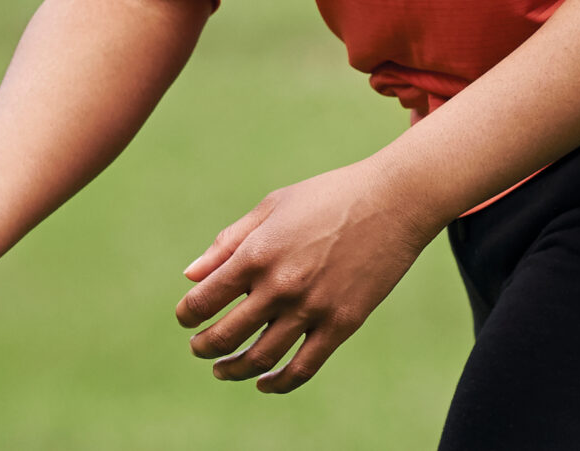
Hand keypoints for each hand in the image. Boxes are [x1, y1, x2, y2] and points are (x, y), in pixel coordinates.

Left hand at [175, 158, 437, 393]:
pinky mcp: (341, 324)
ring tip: (222, 369)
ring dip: (233, 369)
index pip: (204, 299)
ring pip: (260, 359)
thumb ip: (228, 242)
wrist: (392, 202)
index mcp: (257, 253)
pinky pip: (303, 368)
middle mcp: (280, 286)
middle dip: (204, 346)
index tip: (187, 317)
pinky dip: (278, 382)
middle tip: (198, 347)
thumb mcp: (272, 207)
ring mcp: (311, 309)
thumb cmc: (328, 197)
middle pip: (226, 335)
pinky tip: (264, 383)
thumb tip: (191, 276)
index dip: (188, 314)